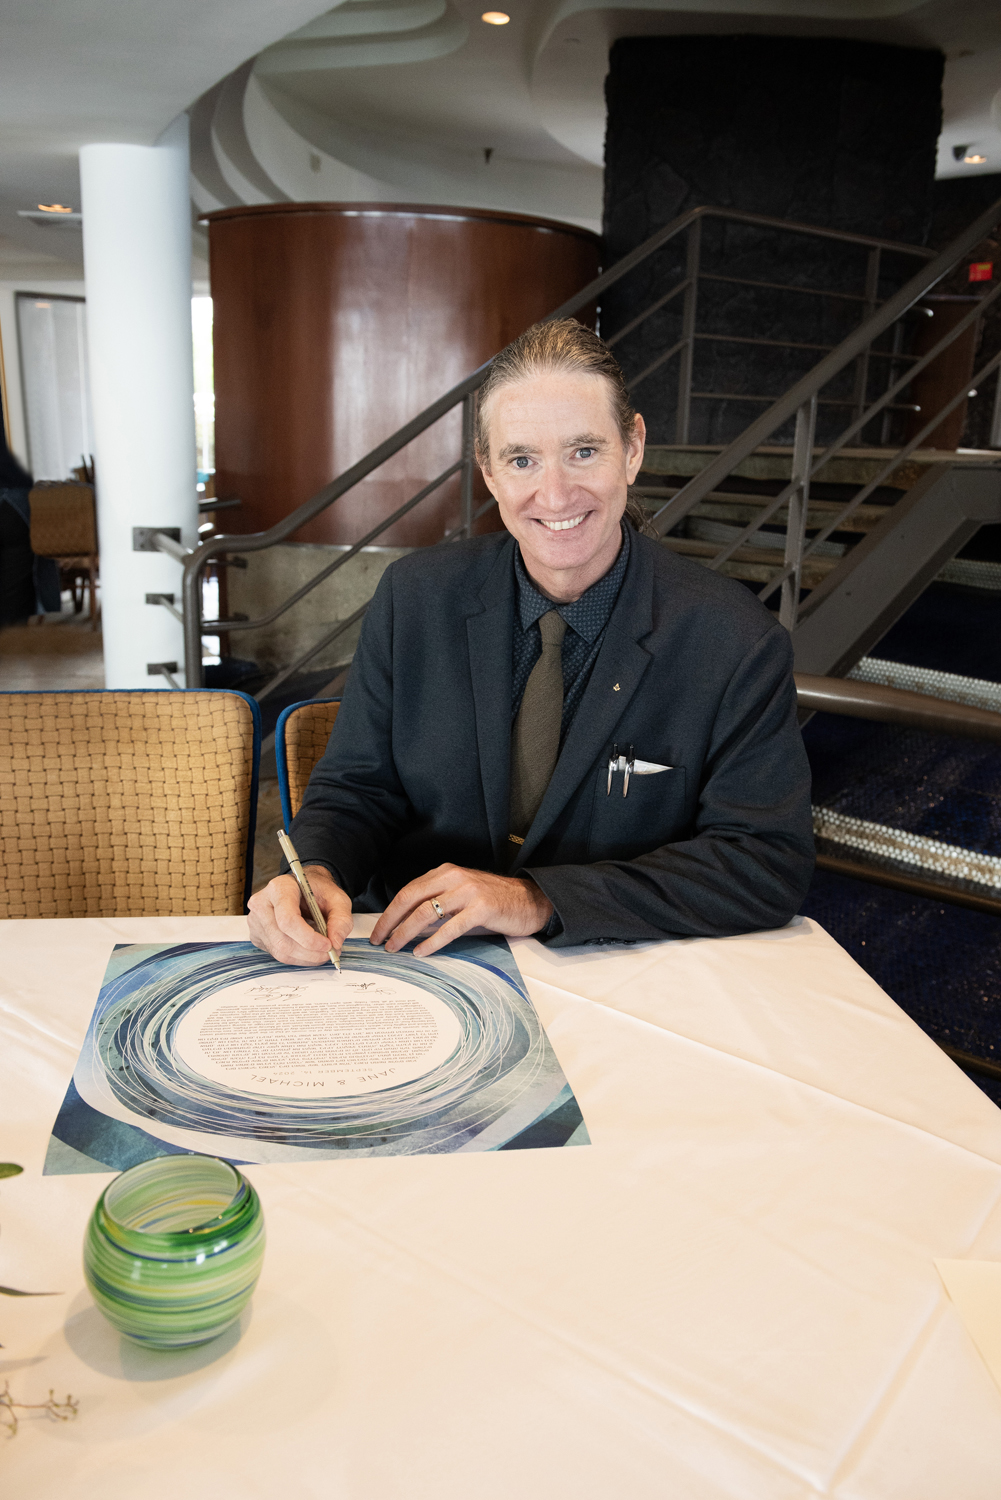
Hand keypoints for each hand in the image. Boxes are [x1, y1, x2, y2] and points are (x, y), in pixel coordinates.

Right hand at [247, 866, 353, 966]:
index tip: (328, 944)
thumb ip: (341, 919)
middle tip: (330, 953)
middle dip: (310, 952)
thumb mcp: (338, 898)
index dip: (308, 938)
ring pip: (279, 951)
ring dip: (305, 958)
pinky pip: (277, 953)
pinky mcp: (257, 935)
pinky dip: (297, 958)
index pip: (288, 920)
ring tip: (323, 952)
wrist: (304, 888)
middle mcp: (262, 903)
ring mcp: (256, 920)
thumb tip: (336, 942)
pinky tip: (309, 950)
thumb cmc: (318, 890)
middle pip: (282, 940)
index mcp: (279, 888)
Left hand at [370, 863, 553, 958]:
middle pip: (411, 899)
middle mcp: (454, 877)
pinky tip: (421, 951)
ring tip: (395, 947)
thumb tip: (407, 925)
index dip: (390, 911)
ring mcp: (468, 892)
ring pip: (426, 912)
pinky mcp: (481, 909)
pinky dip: (432, 942)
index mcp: (446, 872)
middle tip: (379, 941)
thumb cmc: (493, 901)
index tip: (379, 929)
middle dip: (390, 921)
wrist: (530, 901)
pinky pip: (450, 927)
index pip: (409, 890)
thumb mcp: (461, 895)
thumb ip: (437, 904)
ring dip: (405, 932)